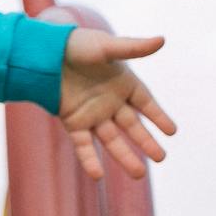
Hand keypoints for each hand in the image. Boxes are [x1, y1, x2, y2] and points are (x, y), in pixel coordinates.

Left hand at [58, 27, 175, 180]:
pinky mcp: (72, 122)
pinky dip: (89, 159)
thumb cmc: (77, 44)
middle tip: (161, 158)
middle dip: (146, 142)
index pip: (146, 104)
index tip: (172, 132)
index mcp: (123, 83)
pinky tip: (97, 175)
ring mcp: (91, 114)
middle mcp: (110, 102)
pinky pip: (83, 145)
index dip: (158, 117)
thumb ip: (133, 48)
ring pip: (111, 140)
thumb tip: (162, 41)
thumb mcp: (106, 46)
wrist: (43, 51)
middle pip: (132, 127)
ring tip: (139, 174)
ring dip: (124, 156)